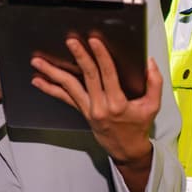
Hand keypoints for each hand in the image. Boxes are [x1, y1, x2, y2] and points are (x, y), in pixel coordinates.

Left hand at [30, 36, 161, 164]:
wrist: (126, 150)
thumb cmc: (139, 126)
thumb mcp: (152, 106)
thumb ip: (154, 83)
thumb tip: (150, 62)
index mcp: (118, 103)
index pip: (108, 75)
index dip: (101, 57)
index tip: (94, 41)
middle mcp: (100, 106)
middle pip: (87, 76)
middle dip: (78, 57)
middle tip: (70, 41)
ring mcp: (89, 109)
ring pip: (69, 87)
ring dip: (52, 73)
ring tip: (38, 61)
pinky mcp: (82, 111)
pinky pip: (64, 98)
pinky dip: (50, 89)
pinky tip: (38, 80)